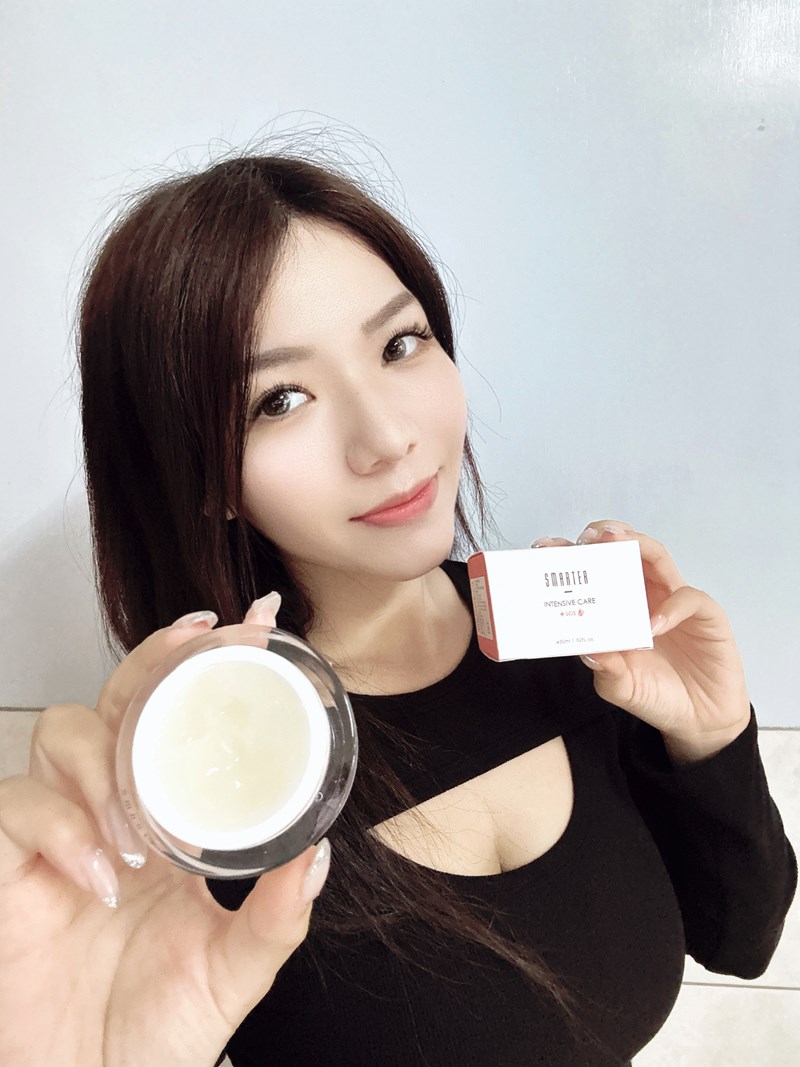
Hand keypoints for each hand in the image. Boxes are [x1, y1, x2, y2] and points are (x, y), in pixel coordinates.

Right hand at [0, 594, 329, 1066]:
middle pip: (117, 701)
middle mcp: (114, 814)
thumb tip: (319, 852)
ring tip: (139, 832)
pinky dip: (59, 825)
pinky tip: (98, 872)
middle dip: (155, 663)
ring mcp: (58, 835)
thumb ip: (276, 918)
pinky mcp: (7, 867)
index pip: (180, 722)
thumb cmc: (156, 1039)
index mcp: (171, 825)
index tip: (252, 622)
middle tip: (198, 645)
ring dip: (106, 762)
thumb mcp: (233, 974)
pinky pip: (15, 807)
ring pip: (60, 734)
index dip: (205, 668)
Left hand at [531, 521, 751, 758]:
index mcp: (617, 606)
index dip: (571, 555)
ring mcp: (674, 601)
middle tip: (586, 538)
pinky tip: (654, 625)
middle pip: (625, 550)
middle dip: (604, 536)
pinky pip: (689, 598)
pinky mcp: (706, 615)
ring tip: (616, 546)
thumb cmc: (657, 694)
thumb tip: (588, 651)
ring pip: (657, 557)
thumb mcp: (621, 687)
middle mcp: (644, 595)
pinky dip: (671, 607)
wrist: (699, 720)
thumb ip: (606, 671)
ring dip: (637, 545)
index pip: (593, 569)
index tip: (545, 549)